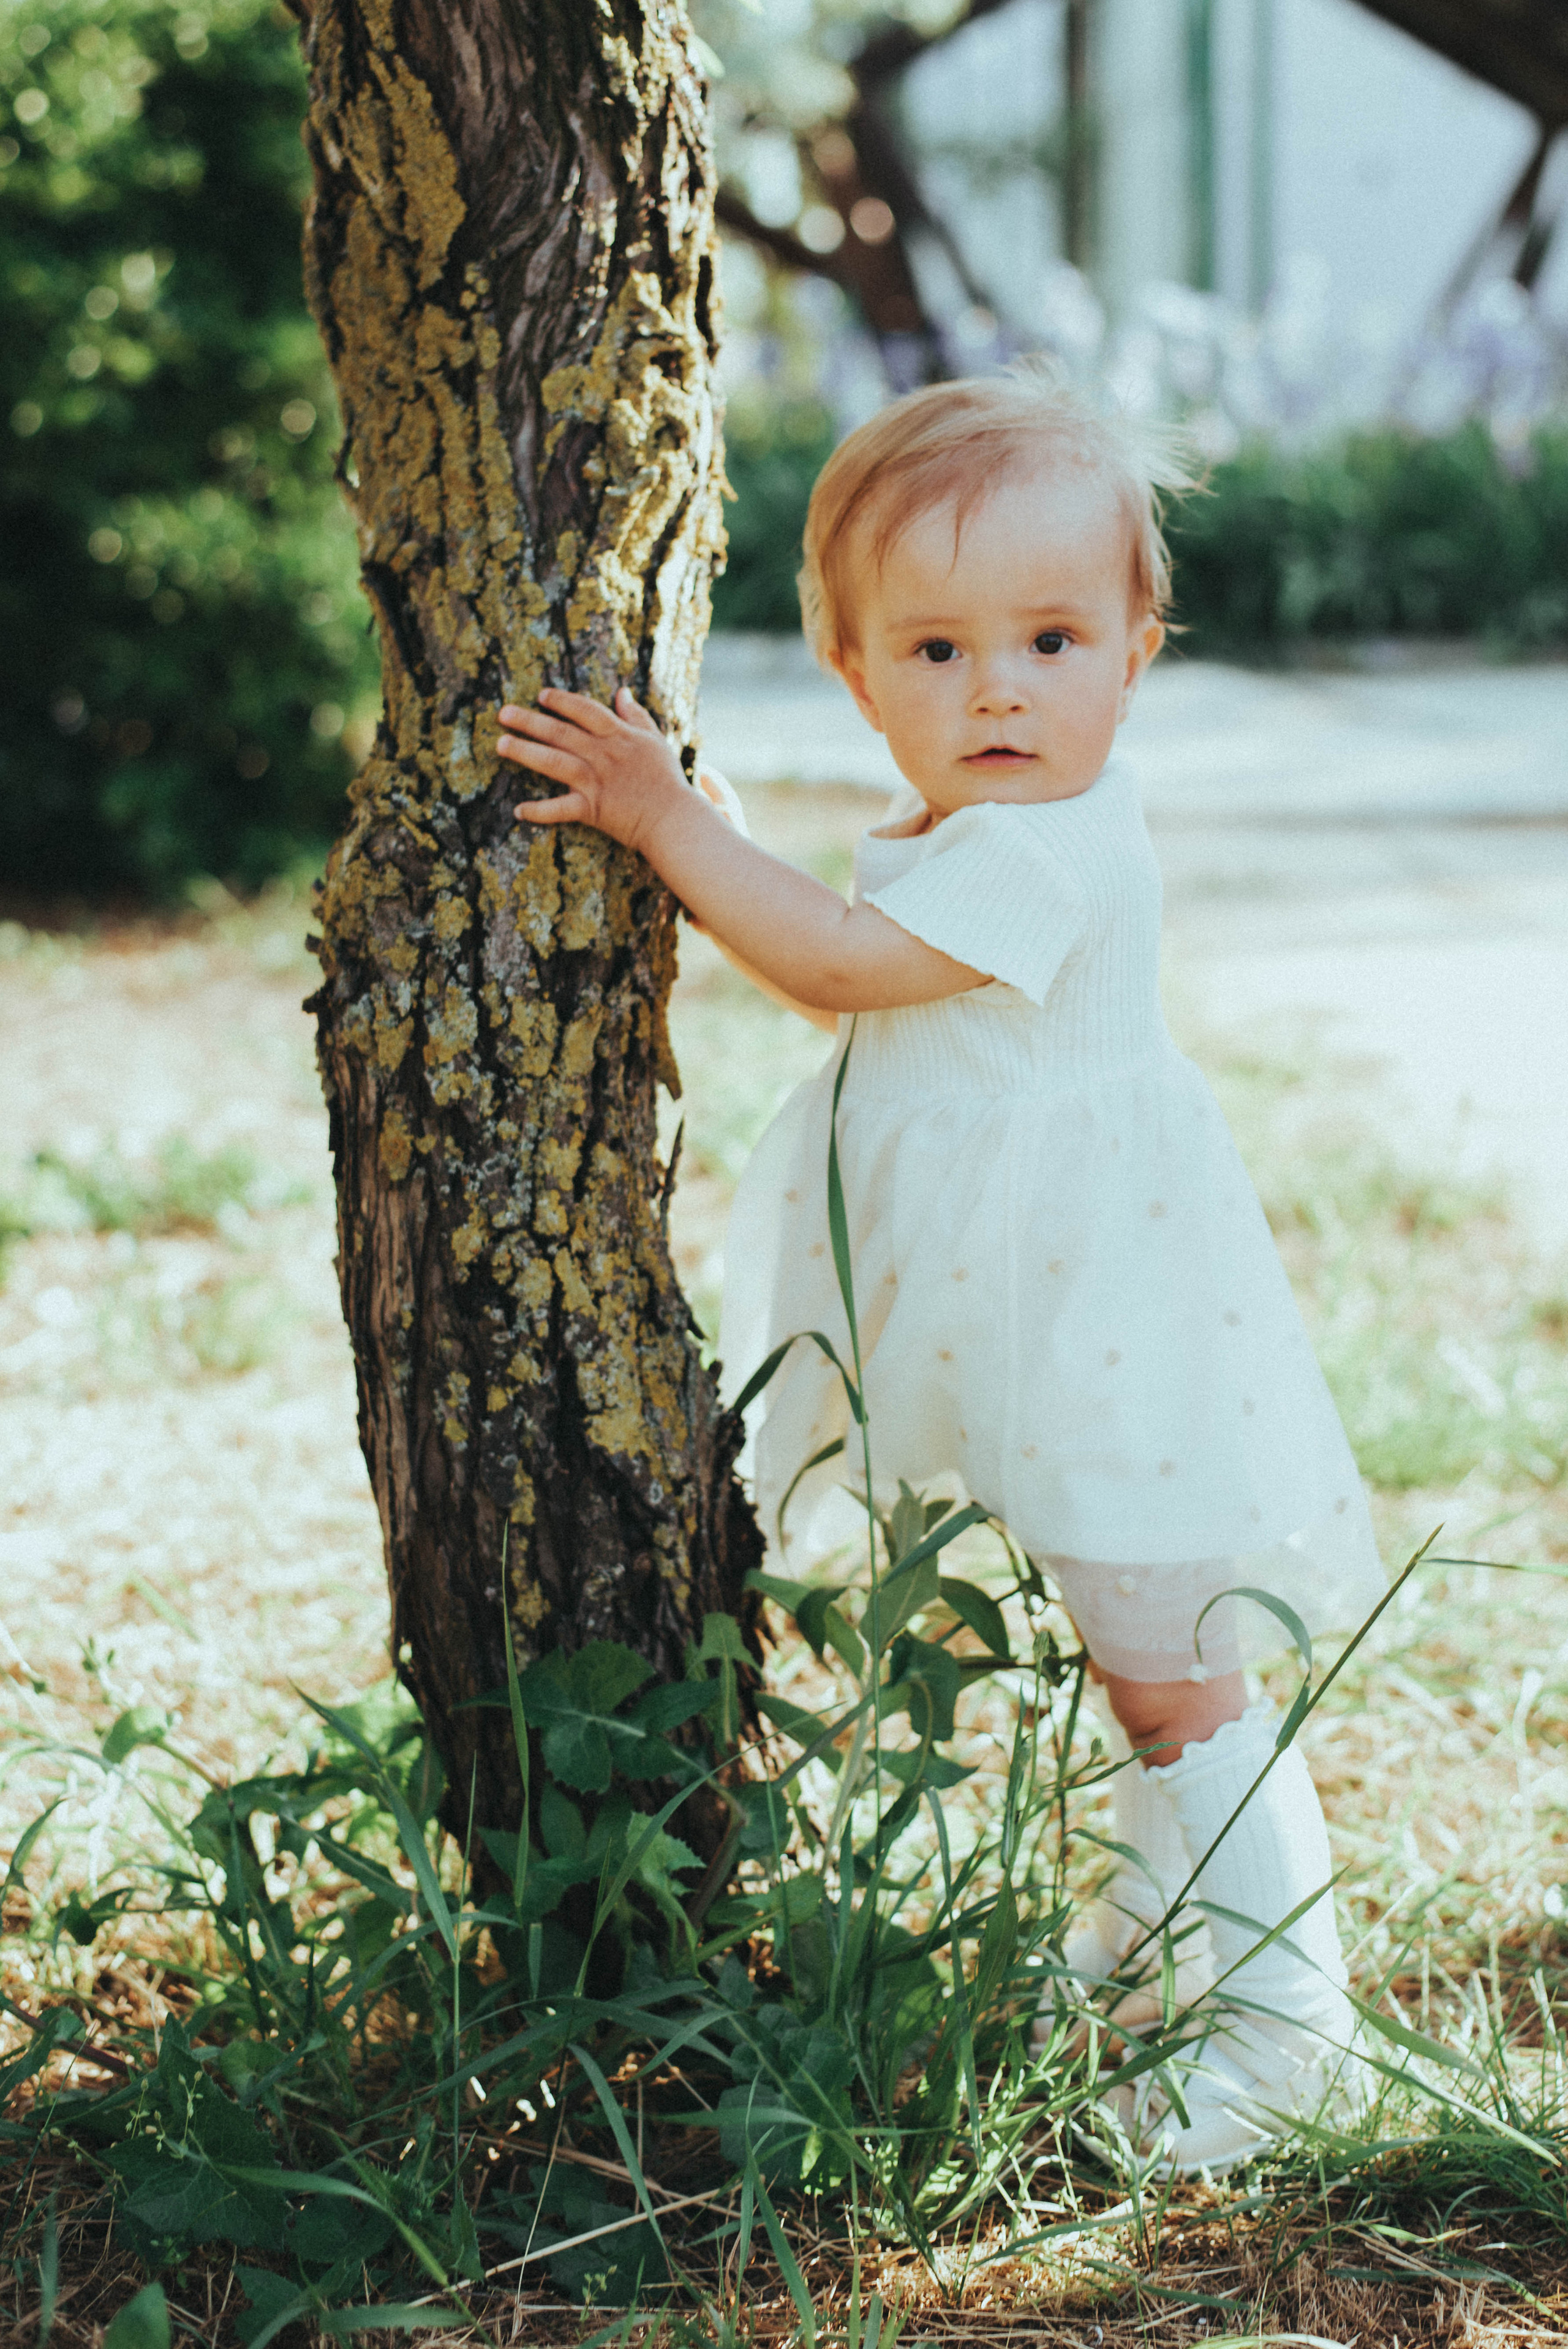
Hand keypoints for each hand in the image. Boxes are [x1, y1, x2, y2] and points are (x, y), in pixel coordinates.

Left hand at [499, 685, 685, 852]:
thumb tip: (622, 691)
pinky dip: (539, 811)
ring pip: (554, 762)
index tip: (541, 694)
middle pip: (561, 732)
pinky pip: (561, 809)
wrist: (675, 819)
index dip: (562, 701)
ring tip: (500, 744)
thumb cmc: (666, 780)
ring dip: (525, 753)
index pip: (585, 710)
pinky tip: (518, 810)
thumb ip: (636, 716)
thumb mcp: (655, 740)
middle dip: (530, 721)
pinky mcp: (592, 809)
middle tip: (503, 713)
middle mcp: (603, 755)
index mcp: (619, 736)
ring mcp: (596, 782)